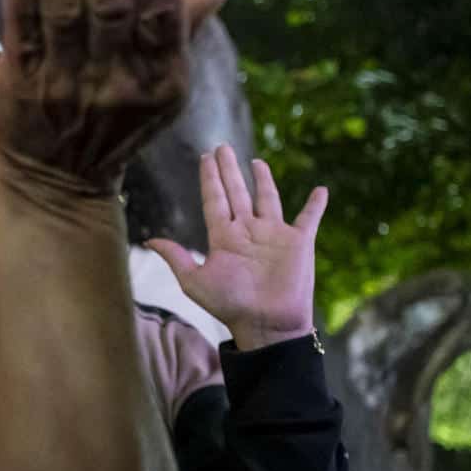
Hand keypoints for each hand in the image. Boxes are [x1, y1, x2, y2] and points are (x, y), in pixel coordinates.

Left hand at [0, 0, 226, 196]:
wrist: (56, 184)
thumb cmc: (112, 119)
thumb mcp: (157, 87)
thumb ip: (178, 32)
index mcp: (162, 79)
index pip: (160, 14)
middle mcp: (117, 84)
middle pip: (111, 4)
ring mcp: (66, 87)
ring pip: (63, 12)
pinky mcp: (20, 89)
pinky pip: (21, 34)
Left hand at [149, 146, 326, 349]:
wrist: (265, 323)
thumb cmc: (230, 306)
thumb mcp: (195, 281)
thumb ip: (176, 257)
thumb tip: (148, 240)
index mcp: (223, 237)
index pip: (214, 199)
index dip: (209, 178)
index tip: (205, 157)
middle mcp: (247, 231)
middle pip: (236, 192)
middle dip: (229, 170)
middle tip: (222, 147)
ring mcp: (273, 235)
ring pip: (267, 199)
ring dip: (263, 180)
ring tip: (256, 161)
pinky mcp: (299, 243)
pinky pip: (309, 218)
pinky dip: (316, 204)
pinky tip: (321, 190)